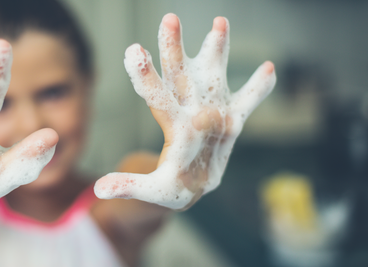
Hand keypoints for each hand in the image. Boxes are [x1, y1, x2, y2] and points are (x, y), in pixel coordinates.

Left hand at [95, 14, 275, 209]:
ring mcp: (213, 112)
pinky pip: (248, 102)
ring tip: (220, 21)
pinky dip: (258, 89)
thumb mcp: (150, 190)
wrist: (190, 188)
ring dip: (217, 51)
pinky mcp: (233, 122)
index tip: (132, 51)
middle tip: (169, 19)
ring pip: (213, 76)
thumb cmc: (168, 188)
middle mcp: (190, 111)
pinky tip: (269, 68)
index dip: (146, 76)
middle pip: (179, 76)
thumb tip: (99, 189)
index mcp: (172, 125)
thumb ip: (129, 185)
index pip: (156, 97)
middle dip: (174, 49)